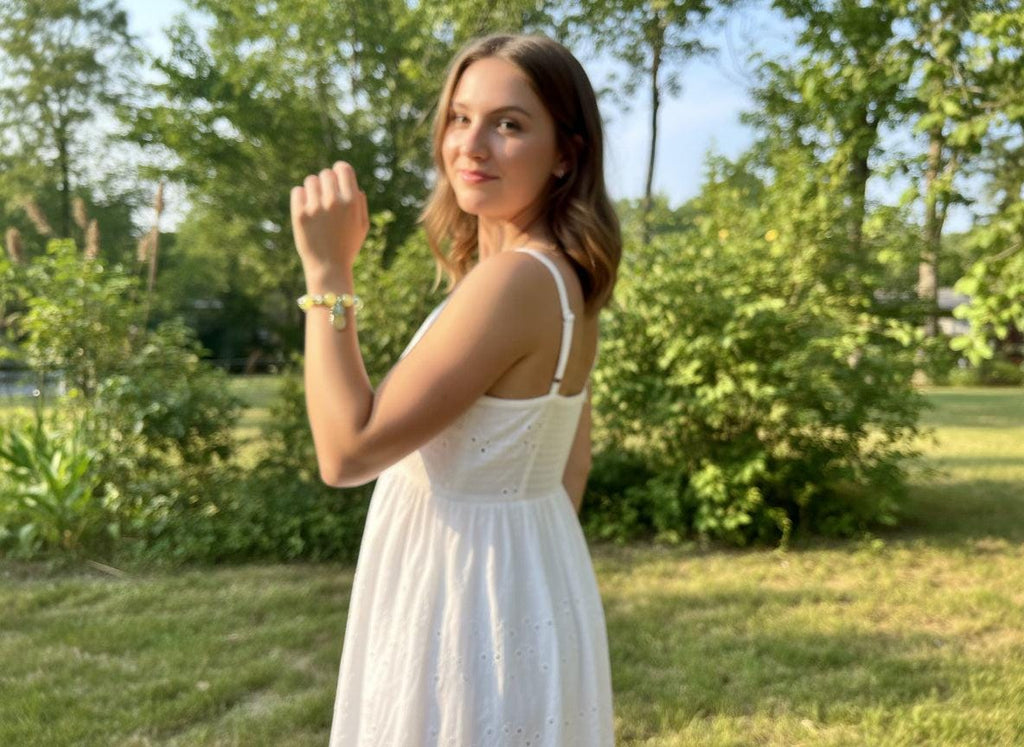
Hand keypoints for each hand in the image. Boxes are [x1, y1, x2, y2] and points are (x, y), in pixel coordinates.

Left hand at [290, 161, 368, 279]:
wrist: (329, 268)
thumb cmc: (347, 246)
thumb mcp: (362, 226)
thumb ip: (359, 203)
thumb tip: (352, 185)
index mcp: (351, 202)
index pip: (343, 168)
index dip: (339, 172)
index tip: (336, 179)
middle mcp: (334, 201)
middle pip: (325, 173)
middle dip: (326, 182)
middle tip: (325, 197)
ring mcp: (315, 207)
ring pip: (310, 181)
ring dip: (313, 189)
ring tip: (316, 205)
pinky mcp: (299, 214)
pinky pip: (297, 191)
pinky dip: (301, 198)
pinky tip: (306, 210)